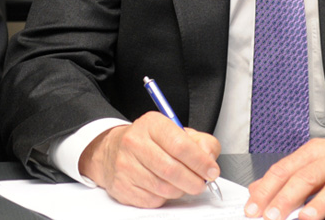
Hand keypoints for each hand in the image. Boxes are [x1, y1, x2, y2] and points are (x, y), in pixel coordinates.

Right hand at [78, 111, 220, 207]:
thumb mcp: (176, 131)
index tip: (211, 171)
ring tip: (182, 183)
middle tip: (201, 183)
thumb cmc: (149, 141)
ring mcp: (125, 165)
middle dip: (194, 181)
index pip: (180, 145)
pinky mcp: (122, 186)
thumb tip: (209, 159)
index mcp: (151, 124)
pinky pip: (153, 200)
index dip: (201, 162)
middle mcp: (135, 142)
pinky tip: (163, 186)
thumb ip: (200, 142)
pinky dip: (165, 197)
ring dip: (181, 190)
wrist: (113, 150)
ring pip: (165, 188)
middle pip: (173, 170)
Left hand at [245, 125, 324, 219]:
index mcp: (314, 152)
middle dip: (285, 198)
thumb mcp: (319, 157)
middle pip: (305, 178)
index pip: (283, 170)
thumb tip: (258, 189)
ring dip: (319, 205)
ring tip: (305, 219)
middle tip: (271, 216)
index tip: (252, 207)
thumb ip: (290, 173)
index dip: (266, 189)